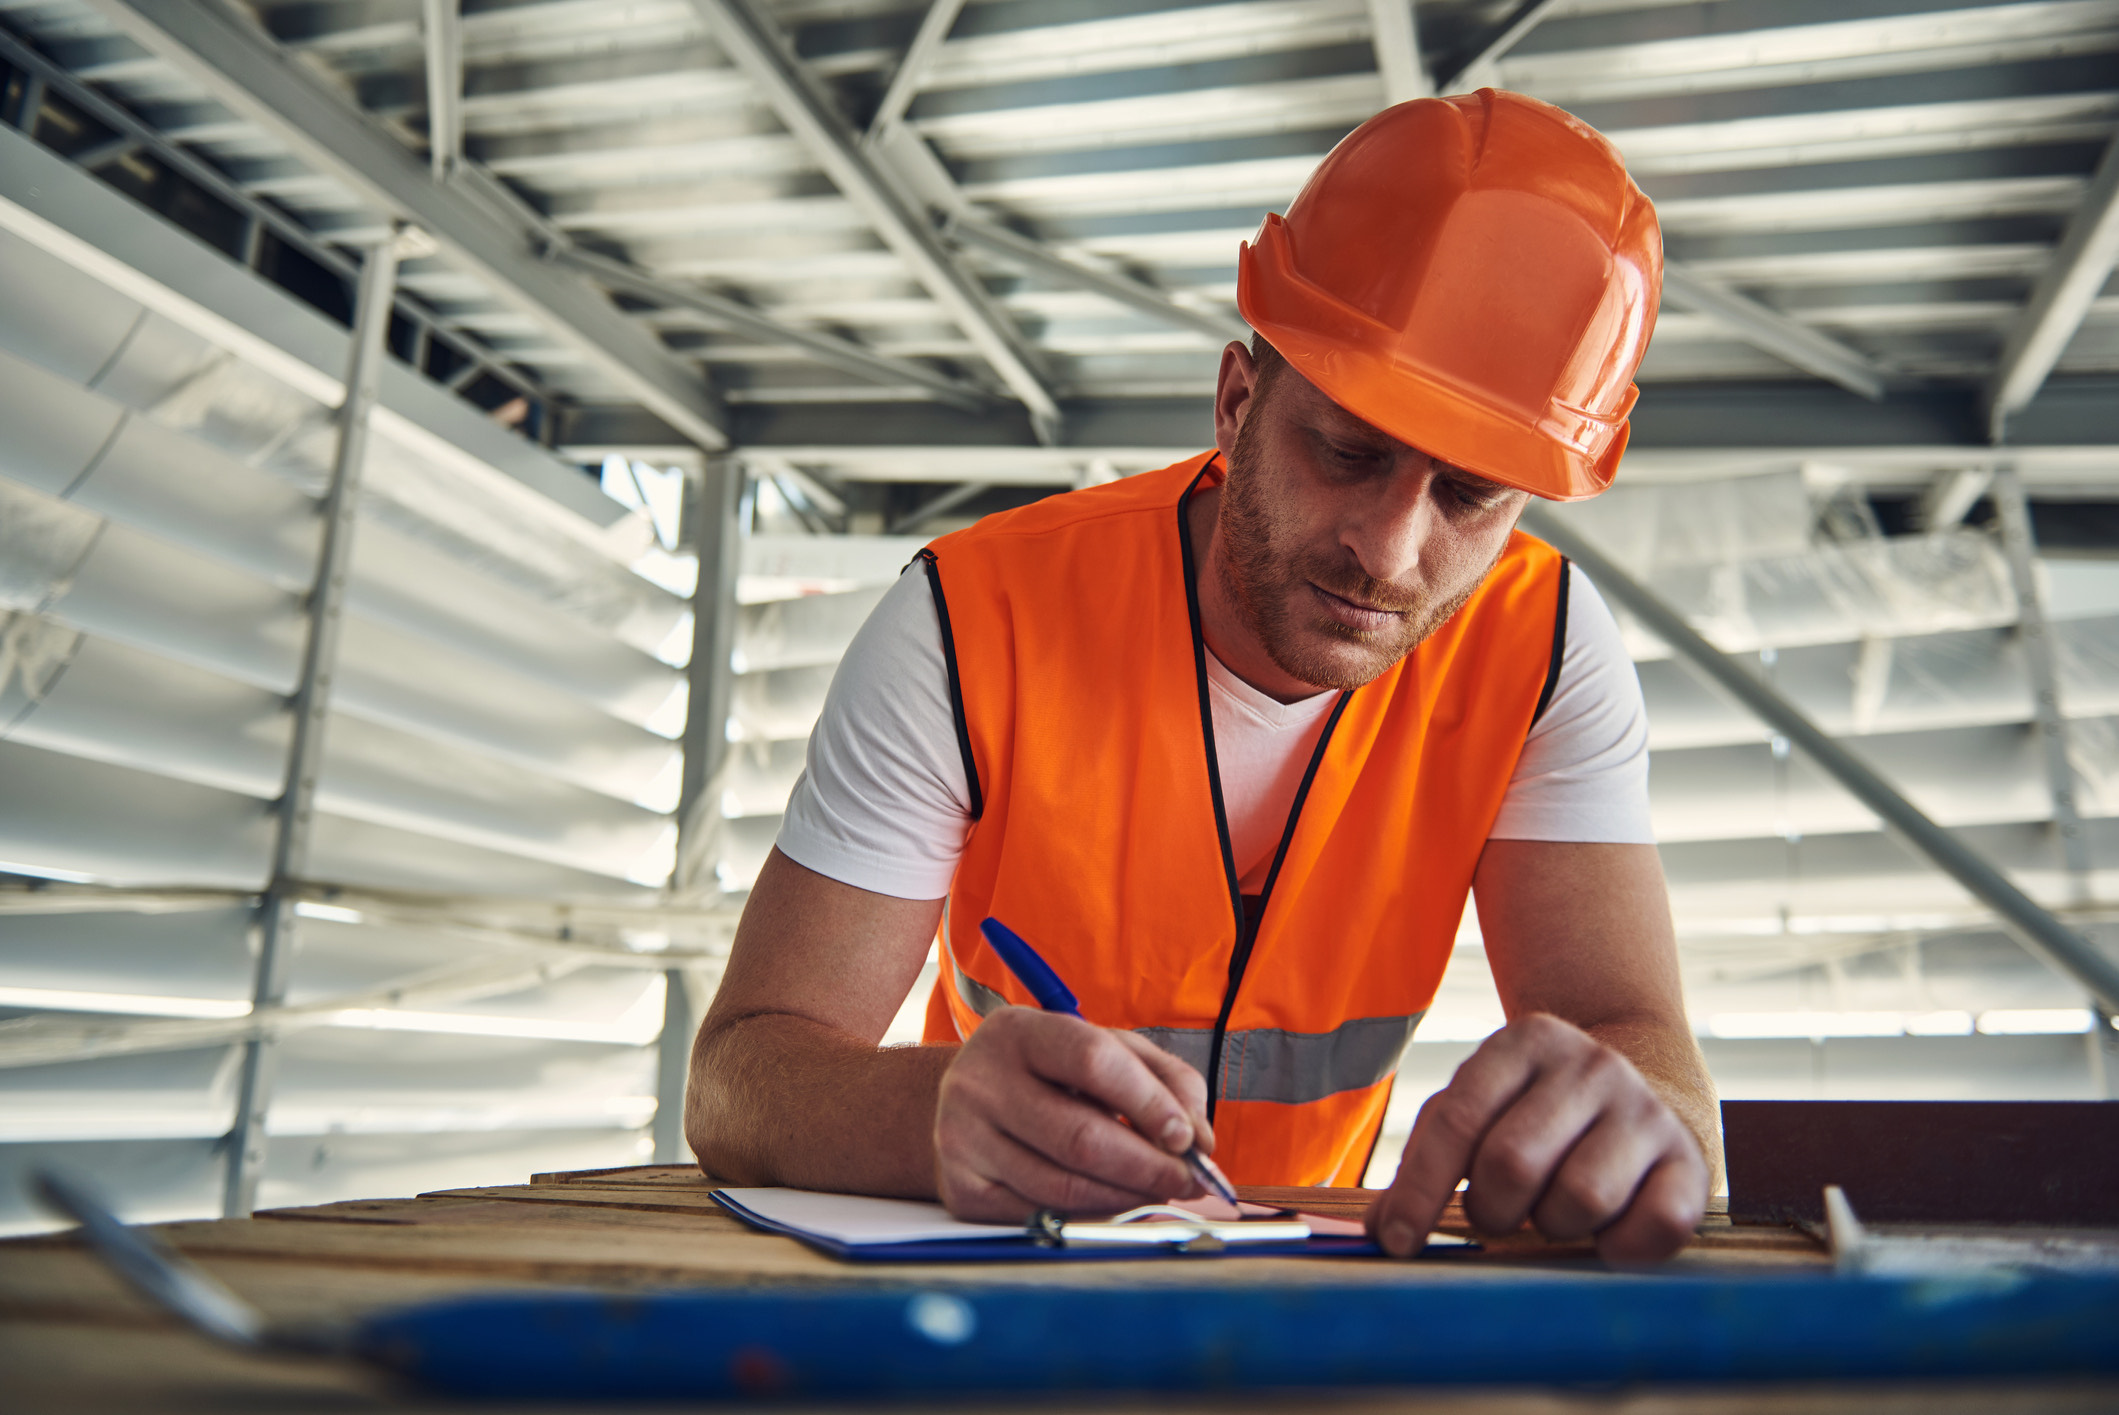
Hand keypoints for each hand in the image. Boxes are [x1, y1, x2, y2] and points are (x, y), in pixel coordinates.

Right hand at [933, 1007, 1212, 1221]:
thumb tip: (1199, 1140)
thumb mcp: (1104, 1049)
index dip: (1149, 1103)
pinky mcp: (961, 1188)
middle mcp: (980, 1082)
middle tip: (1188, 1181)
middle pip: (1081, 1138)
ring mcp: (963, 1138)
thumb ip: (1164, 1079)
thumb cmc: (1051, 1073)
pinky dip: (1091, 1216)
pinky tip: (1112, 1202)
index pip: (1093, 1062)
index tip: (1187, 1137)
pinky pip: (1041, 1216)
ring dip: (1127, 1198)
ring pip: (1064, 1188)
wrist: (970, 1100)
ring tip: (1157, 1191)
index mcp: (1018, 1032)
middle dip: (1149, 1168)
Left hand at [1365, 1013, 1707, 1266]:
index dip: (1421, 1189)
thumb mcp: (1480, 1110)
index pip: (1458, 1119)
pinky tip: (1605, 1233)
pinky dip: (1619, 1248)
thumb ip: (1427, 1160)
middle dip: (1490, 1207)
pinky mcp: (1692, 1163)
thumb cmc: (1538, 1115)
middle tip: (1497, 1211)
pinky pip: (1652, 1227)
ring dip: (1553, 1226)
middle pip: (1513, 1162)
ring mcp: (1646, 1111)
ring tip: (1553, 1210)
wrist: (1650, 1089)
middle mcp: (1591, 1066)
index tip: (1398, 1241)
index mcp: (1524, 1043)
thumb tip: (1382, 1231)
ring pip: (1580, 1198)